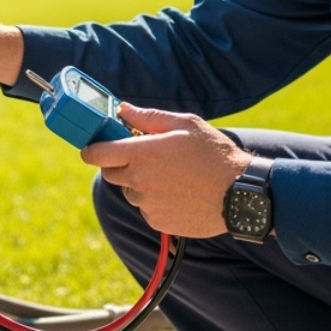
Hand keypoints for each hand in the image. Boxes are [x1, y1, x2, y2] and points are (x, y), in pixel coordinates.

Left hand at [82, 104, 252, 237]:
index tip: (95, 147)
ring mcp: (147, 203)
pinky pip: (146, 208)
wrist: (239, 194)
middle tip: (145, 157)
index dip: (91, 149)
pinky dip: (155, 201)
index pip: (96, 153)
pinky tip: (179, 192)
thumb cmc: (214, 154)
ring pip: (130, 191)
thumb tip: (122, 108)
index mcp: (143, 153)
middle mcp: (139, 180)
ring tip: (171, 175)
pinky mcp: (157, 221)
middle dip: (120, 163)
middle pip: (110, 173)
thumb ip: (149, 117)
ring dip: (140, 183)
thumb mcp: (185, 124)